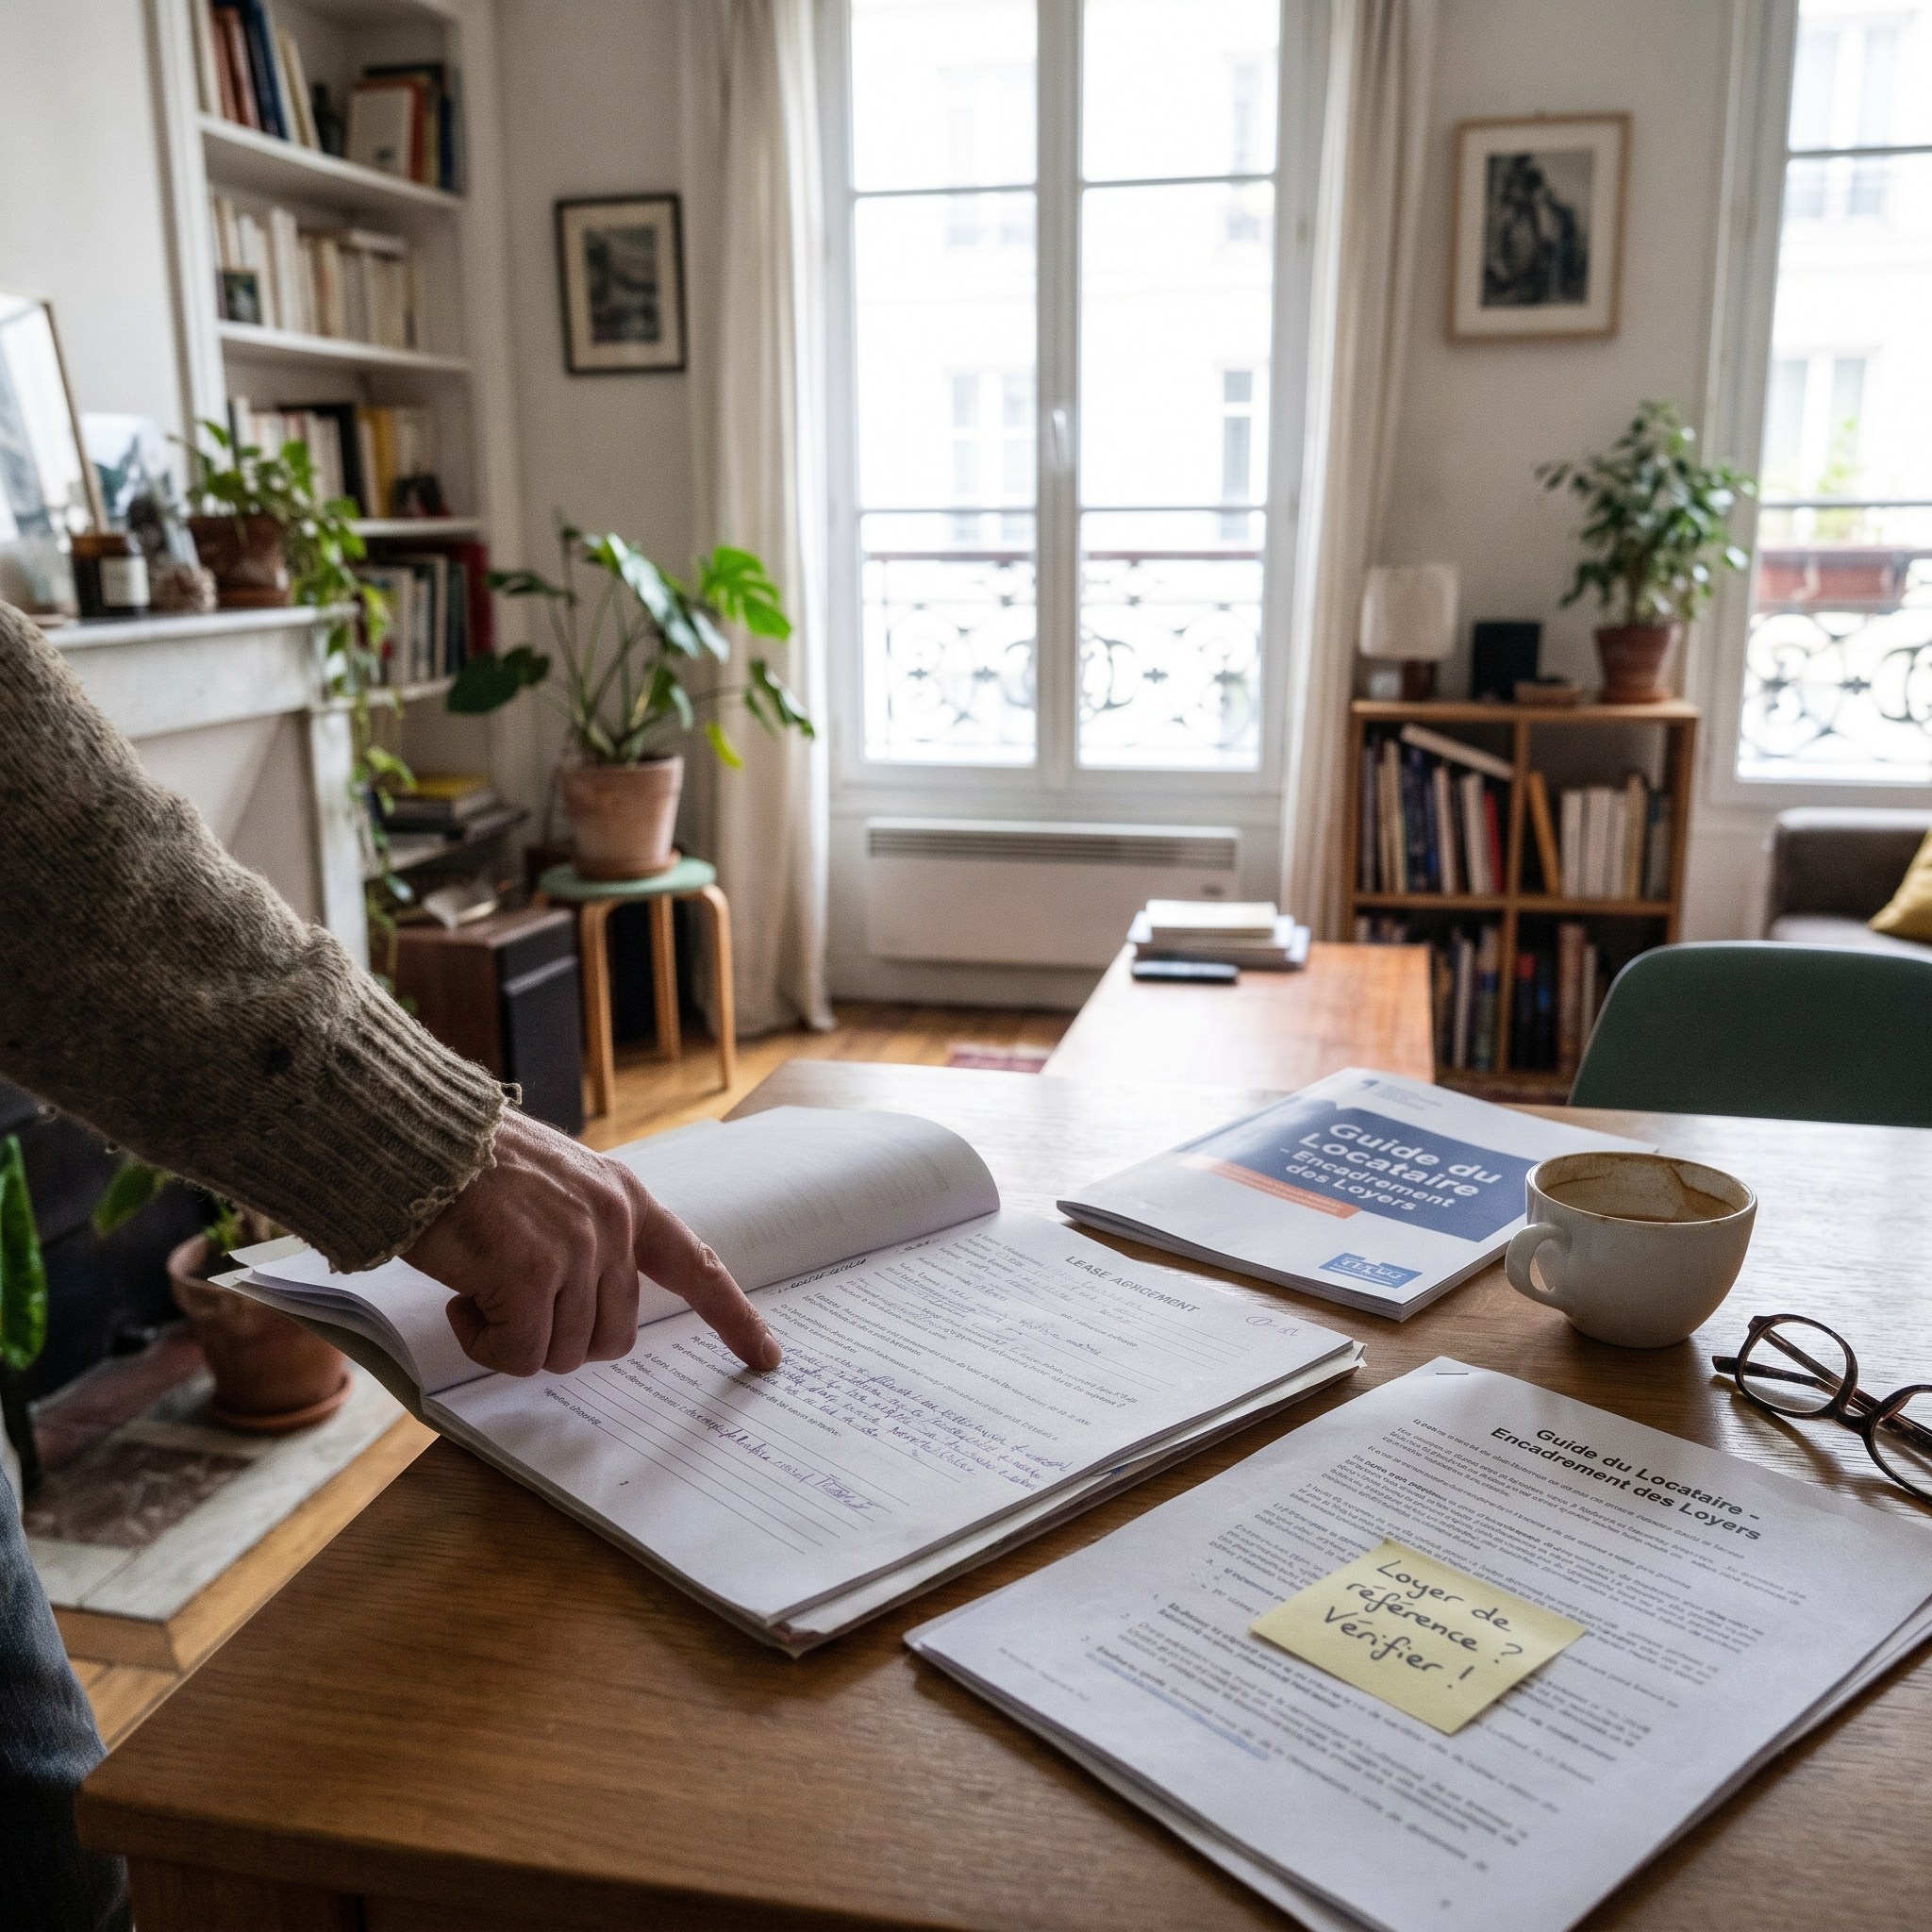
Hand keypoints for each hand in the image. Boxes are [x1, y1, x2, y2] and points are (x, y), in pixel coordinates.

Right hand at [403, 1109, 781, 1376]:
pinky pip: (519, 1355)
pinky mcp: (531, 1273)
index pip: (697, 1266)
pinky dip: (485, 1344)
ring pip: (564, 1353)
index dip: (734, 1317)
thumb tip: (593, 1308)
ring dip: (514, 1338)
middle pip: (614, 1338)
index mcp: (627, 1201)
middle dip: (562, 1339)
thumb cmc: (472, 1170)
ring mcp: (576, 1249)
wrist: (420, 1139)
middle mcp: (613, 1224)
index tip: (766, 1356)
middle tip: (513, 1304)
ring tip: (481, 1287)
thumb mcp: (558, 1188)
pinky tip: (463, 1299)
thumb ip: (590, 1237)